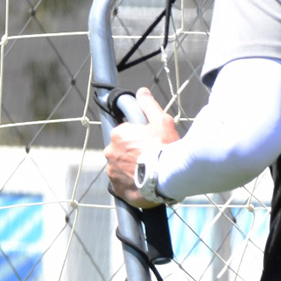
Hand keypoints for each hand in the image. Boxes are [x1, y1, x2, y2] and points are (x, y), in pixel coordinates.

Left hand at [104, 88, 180, 207]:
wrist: (169, 176)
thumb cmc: (166, 147)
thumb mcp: (161, 121)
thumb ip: (149, 105)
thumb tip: (141, 92)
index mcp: (118, 134)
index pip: (124, 135)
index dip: (138, 139)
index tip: (149, 145)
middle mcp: (110, 151)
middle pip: (121, 152)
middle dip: (133, 155)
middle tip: (151, 159)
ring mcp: (112, 171)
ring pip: (121, 169)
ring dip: (131, 170)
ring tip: (149, 174)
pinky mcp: (117, 188)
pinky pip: (122, 185)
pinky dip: (130, 185)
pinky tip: (144, 185)